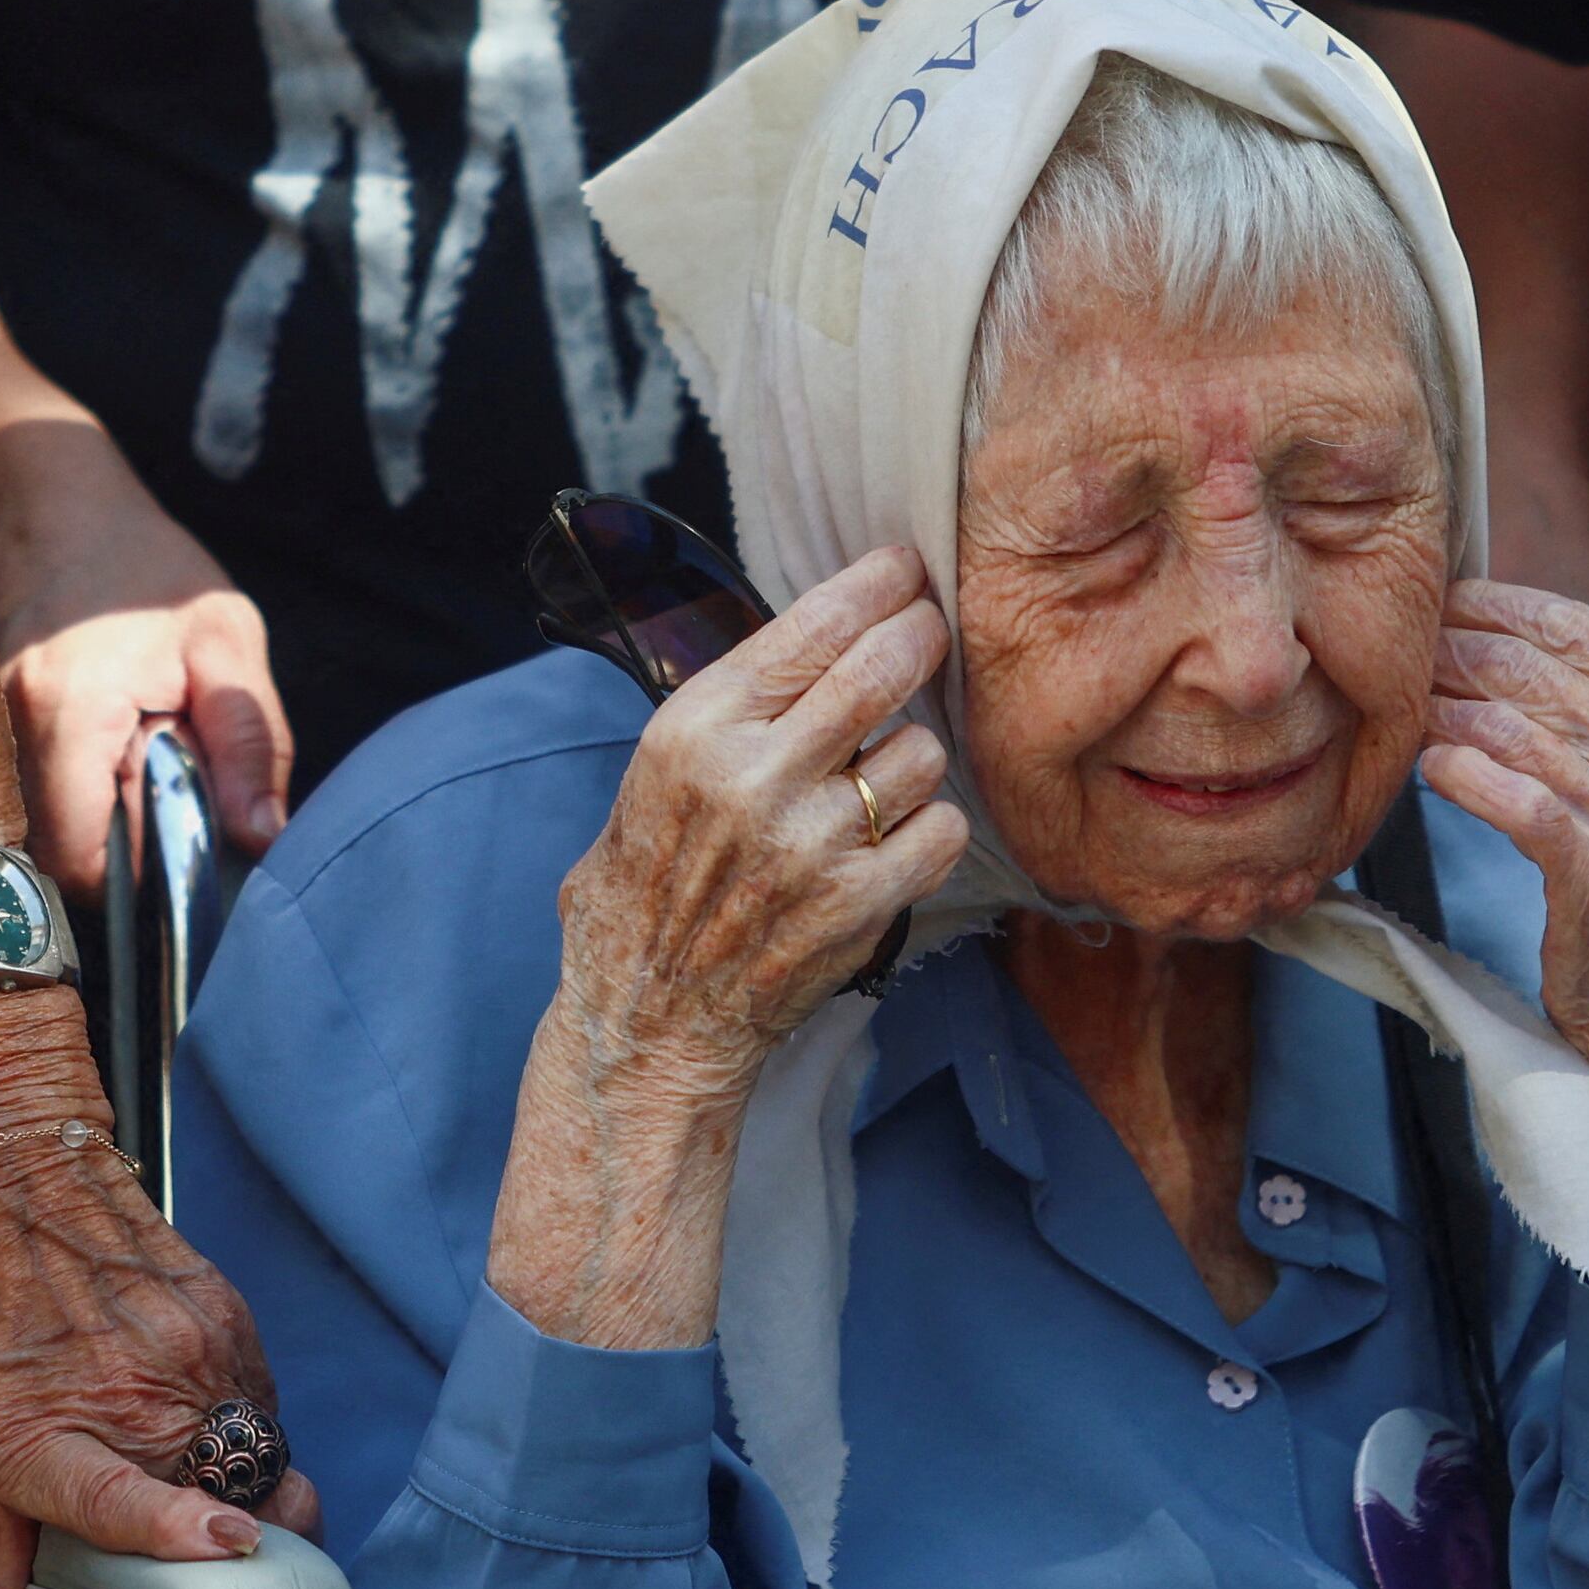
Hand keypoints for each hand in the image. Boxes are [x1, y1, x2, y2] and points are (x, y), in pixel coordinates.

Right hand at [0, 418, 290, 886]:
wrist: (44, 499)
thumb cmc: (141, 568)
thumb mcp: (225, 640)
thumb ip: (248, 742)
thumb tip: (263, 839)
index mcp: (66, 713)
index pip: (81, 863)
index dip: (136, 872)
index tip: (172, 831)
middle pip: (48, 856)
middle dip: (111, 843)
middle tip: (152, 778)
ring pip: (26, 829)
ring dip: (83, 814)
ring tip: (120, 750)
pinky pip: (9, 794)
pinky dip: (54, 788)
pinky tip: (84, 742)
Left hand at [0, 980, 321, 1588]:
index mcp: (34, 1430)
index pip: (127, 1505)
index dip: (182, 1537)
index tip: (229, 1549)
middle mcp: (126, 1391)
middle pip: (235, 1498)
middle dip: (242, 1537)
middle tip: (213, 1551)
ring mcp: (185, 1345)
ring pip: (257, 1449)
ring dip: (238, 1474)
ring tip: (182, 1462)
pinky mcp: (219, 1305)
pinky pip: (253, 1392)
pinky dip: (233, 1414)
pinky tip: (178, 1397)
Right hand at [552, 546, 971, 1091]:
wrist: (649, 1019)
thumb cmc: (650, 886)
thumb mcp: (660, 772)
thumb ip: (734, 707)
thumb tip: (822, 632)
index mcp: (696, 729)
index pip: (811, 625)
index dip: (874, 585)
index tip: (905, 569)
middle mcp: (753, 777)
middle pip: (881, 667)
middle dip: (921, 635)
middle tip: (931, 630)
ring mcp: (811, 843)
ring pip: (920, 750)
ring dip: (914, 753)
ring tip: (879, 776)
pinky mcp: (859, 904)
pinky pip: (940, 828)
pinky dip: (930, 826)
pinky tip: (896, 834)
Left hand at [1417, 576, 1588, 1327]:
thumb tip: (1481, 629)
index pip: (1583, 630)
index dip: (1494, 607)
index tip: (1428, 600)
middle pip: (1542, 673)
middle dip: (1454, 652)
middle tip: (1386, 647)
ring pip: (1523, 731)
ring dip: (1444, 709)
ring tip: (1392, 705)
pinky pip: (1525, 803)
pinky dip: (1467, 776)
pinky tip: (1427, 767)